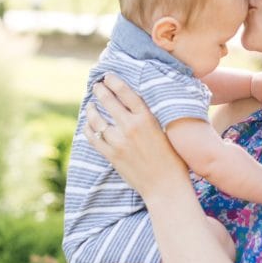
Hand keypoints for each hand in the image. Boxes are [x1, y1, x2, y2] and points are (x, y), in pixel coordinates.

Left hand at [84, 72, 187, 197]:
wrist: (166, 186)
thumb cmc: (173, 159)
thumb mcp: (167, 131)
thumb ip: (152, 117)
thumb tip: (141, 104)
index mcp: (147, 118)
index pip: (126, 92)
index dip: (115, 81)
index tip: (108, 75)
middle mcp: (130, 127)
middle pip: (109, 102)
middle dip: (100, 90)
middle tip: (96, 85)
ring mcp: (118, 142)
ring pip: (97, 119)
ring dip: (91, 109)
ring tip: (91, 105)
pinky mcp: (111, 155)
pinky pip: (93, 138)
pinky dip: (88, 128)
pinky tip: (88, 125)